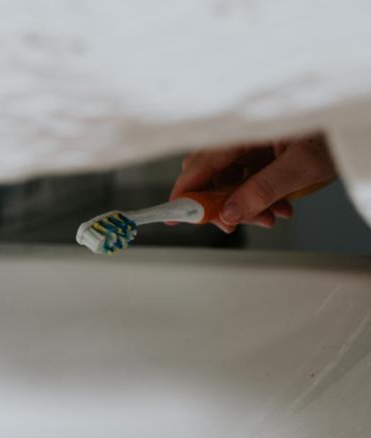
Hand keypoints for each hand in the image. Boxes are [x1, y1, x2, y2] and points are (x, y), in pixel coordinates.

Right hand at [169, 135, 335, 232]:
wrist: (358, 125)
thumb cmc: (335, 134)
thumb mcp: (300, 166)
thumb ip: (262, 189)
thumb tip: (231, 212)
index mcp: (244, 130)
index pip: (202, 164)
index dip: (185, 192)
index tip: (174, 215)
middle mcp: (244, 137)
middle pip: (212, 175)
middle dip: (222, 204)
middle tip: (234, 224)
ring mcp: (254, 146)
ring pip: (232, 182)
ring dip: (246, 205)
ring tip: (272, 217)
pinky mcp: (265, 155)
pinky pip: (250, 180)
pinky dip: (261, 198)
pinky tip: (280, 207)